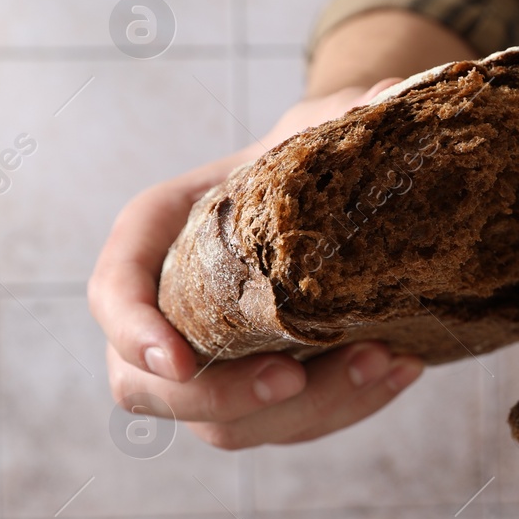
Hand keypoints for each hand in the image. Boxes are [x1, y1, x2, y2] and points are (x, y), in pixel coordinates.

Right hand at [88, 80, 425, 450]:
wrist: (340, 193)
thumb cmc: (309, 154)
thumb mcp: (322, 125)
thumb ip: (346, 113)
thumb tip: (393, 92)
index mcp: (158, 234)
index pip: (114, 292)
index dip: (134, 331)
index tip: (177, 358)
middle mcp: (166, 310)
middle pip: (151, 387)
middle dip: (222, 395)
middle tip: (295, 379)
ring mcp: (212, 363)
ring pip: (228, 423)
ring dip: (306, 408)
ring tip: (386, 361)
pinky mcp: (264, 393)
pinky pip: (288, 426)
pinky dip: (346, 408)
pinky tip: (404, 367)